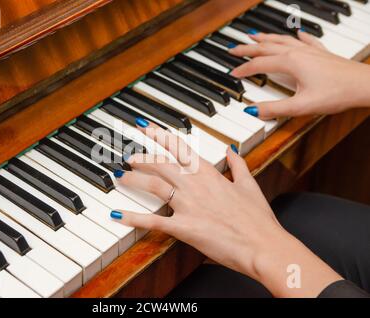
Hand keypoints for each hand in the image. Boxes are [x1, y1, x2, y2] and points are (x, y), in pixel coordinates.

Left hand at [111, 119, 341, 296]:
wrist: (264, 245)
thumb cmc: (258, 219)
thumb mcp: (249, 185)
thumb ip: (238, 165)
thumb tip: (232, 150)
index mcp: (211, 174)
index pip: (181, 149)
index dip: (162, 136)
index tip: (148, 127)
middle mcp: (196, 185)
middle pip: (163, 164)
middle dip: (143, 156)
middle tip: (128, 154)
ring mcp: (188, 205)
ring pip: (155, 185)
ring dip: (135, 179)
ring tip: (120, 175)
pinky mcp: (184, 227)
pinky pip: (154, 221)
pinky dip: (134, 218)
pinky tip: (117, 215)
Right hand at [229, 31, 369, 119]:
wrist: (364, 86)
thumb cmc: (337, 93)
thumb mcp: (301, 106)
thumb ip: (274, 109)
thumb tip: (253, 110)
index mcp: (290, 63)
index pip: (258, 65)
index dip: (243, 69)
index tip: (232, 73)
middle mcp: (297, 52)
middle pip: (266, 48)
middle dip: (247, 48)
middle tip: (233, 48)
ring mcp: (310, 51)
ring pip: (282, 40)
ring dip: (265, 38)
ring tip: (254, 35)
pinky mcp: (321, 53)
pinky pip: (305, 40)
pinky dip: (297, 36)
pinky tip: (297, 32)